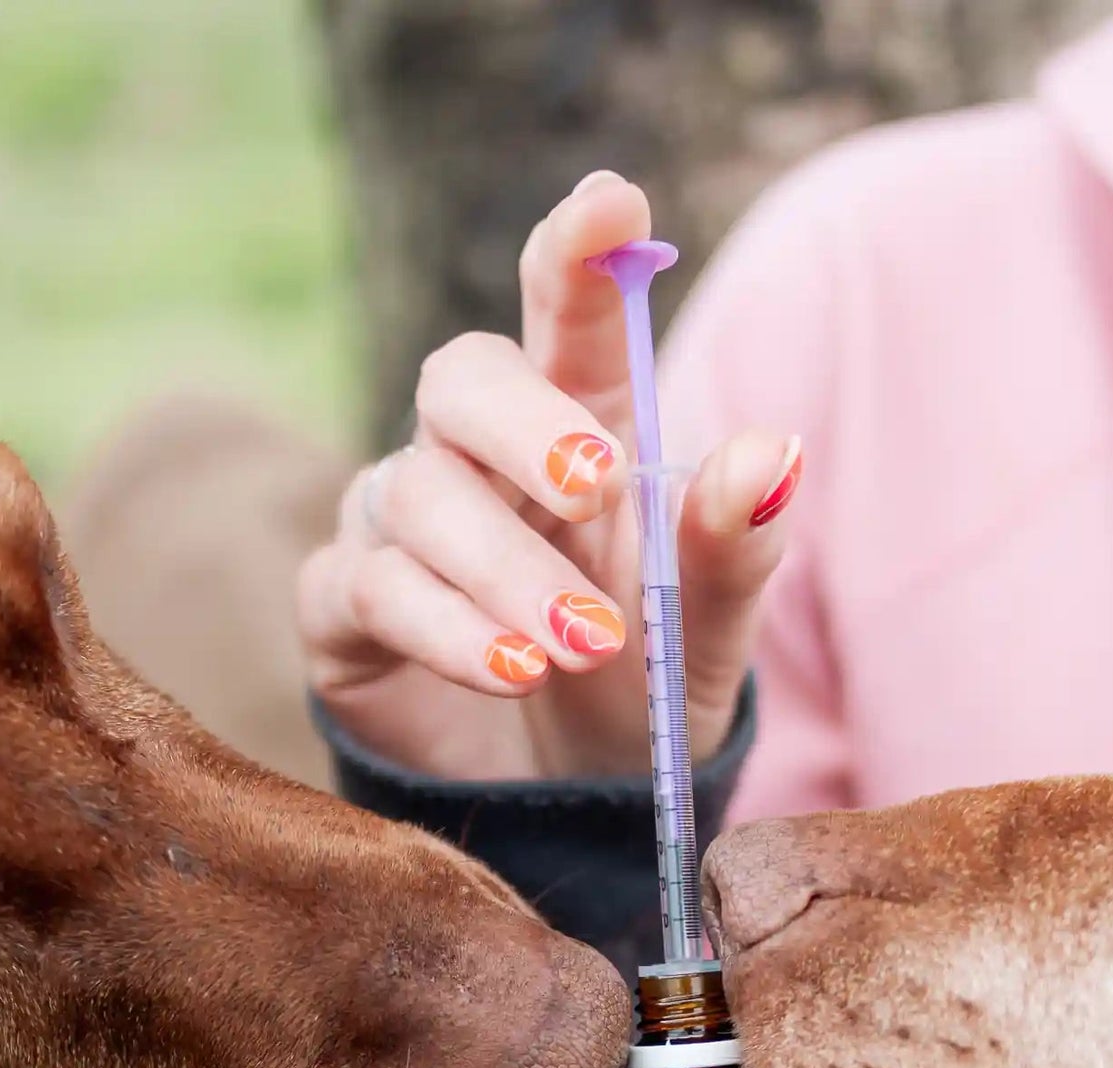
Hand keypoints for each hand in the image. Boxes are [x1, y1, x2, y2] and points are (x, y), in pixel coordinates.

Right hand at [295, 171, 802, 784]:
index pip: (565, 316)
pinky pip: (369, 587)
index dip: (578, 257)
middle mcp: (477, 461)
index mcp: (578, 429)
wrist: (572, 819)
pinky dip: (444, 628)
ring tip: (582, 648)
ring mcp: (400, 529)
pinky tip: (511, 672)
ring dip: (505, 571)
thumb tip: (768, 455)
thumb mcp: (705, 636)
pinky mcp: (345, 612)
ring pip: (419, 497)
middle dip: (524, 425)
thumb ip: (734, 550)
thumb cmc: (639, 699)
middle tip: (593, 481)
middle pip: (460, 381)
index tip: (611, 204)